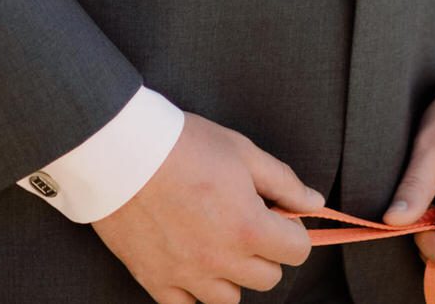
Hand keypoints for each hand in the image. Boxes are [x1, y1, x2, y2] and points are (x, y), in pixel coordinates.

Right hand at [92, 112, 323, 302]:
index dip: (293, 231)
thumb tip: (314, 203)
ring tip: (217, 243)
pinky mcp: (154, 280)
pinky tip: (191, 264)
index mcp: (249, 228)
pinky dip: (194, 291)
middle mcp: (221, 260)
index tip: (278, 215)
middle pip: (267, 278)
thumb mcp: (243, 153)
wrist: (120, 153)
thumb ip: (283, 183)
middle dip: (266, 252)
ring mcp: (186, 275)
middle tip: (246, 224)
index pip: (298, 252)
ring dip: (232, 276)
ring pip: (228, 299)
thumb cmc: (183, 146)